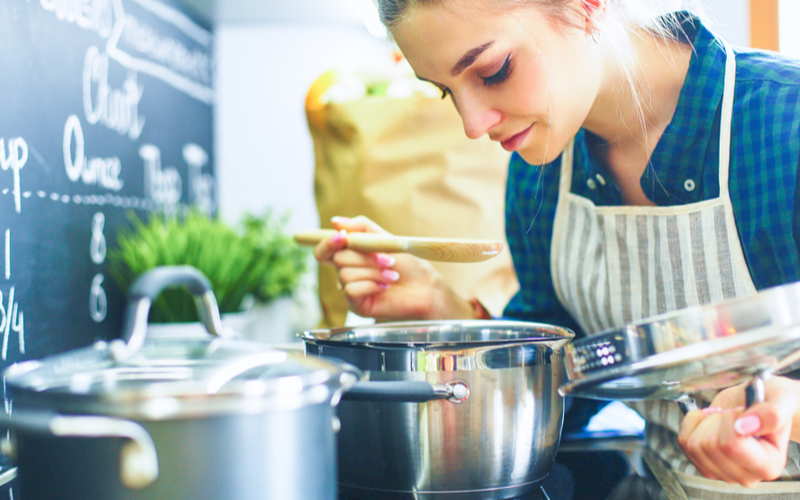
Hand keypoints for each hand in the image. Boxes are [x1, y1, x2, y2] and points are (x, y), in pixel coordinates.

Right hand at [313, 215, 473, 320]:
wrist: (425, 287)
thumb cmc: (407, 264)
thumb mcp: (384, 239)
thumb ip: (360, 227)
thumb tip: (335, 221)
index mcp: (350, 256)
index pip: (324, 251)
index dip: (328, 243)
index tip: (342, 236)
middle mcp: (346, 272)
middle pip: (338, 259)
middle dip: (365, 257)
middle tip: (389, 260)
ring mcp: (350, 289)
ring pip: (346, 275)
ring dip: (373, 272)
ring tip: (392, 275)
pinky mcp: (356, 305)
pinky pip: (351, 290)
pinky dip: (371, 285)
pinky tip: (385, 287)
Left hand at [677, 377, 799, 486]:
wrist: (759, 404)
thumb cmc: (771, 403)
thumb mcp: (780, 400)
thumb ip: (771, 414)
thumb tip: (746, 426)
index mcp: (768, 465)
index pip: (731, 446)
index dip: (729, 420)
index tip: (741, 411)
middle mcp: (746, 475)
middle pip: (709, 446)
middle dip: (718, 420)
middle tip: (734, 414)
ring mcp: (723, 472)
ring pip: (693, 445)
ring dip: (705, 422)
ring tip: (724, 418)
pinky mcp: (704, 465)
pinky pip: (684, 441)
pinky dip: (692, 423)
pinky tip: (710, 420)